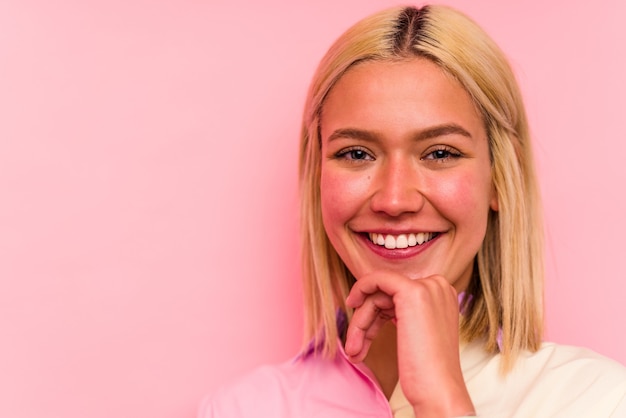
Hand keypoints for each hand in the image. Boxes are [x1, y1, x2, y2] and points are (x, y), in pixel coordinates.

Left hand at [345, 271, 474, 416]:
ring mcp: (427, 287)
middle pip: (387, 295)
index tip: (363, 335)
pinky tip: (351, 304)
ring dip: (361, 322)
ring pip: (378, 294)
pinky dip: (360, 289)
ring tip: (353, 349)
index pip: (398, 296)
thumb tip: (374, 304)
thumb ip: (402, 313)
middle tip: (354, 348)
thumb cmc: (426, 370)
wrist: (438, 389)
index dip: (377, 315)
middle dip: (366, 321)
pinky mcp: (412, 291)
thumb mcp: (417, 333)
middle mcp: (438, 287)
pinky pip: (377, 279)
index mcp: (442, 296)